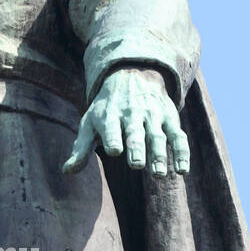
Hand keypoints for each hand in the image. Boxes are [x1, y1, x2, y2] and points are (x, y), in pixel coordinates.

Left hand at [62, 67, 189, 176]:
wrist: (132, 75)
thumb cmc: (106, 108)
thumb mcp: (90, 123)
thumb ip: (80, 149)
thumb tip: (67, 172)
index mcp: (110, 116)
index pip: (111, 128)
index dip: (112, 138)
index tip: (113, 150)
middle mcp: (132, 114)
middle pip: (135, 133)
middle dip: (136, 148)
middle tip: (137, 165)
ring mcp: (153, 116)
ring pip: (158, 136)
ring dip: (159, 155)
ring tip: (159, 174)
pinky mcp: (170, 119)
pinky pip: (178, 136)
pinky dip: (182, 153)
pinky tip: (182, 171)